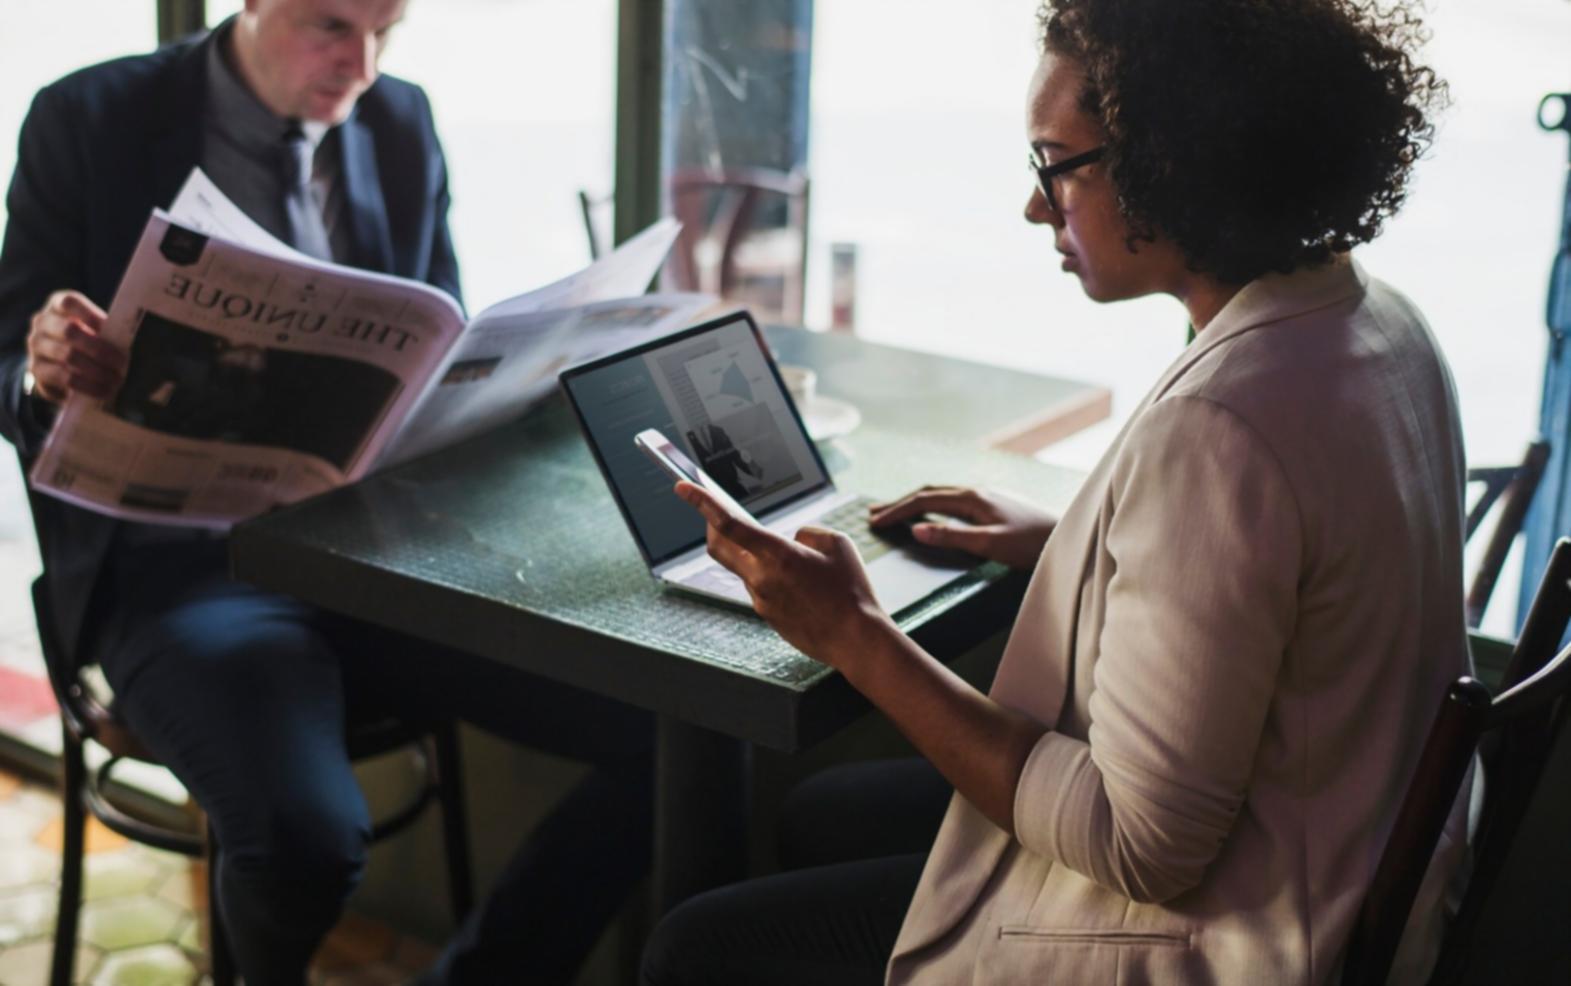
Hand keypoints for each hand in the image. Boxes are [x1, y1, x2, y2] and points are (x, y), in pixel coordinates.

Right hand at [26, 290, 122, 402]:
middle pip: (69, 331)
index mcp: (58, 305)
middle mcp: (42, 322)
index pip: (69, 302)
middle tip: (122, 363)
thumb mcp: (95, 330)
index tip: (110, 329)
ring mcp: (36, 345)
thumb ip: (107, 330)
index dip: (90, 314)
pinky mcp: (36, 369)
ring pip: (67, 356)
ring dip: (97, 370)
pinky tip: (104, 391)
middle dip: (99, 349)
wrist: (61, 366)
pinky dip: (88, 385)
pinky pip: (64, 378)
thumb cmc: (87, 340)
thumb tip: (131, 340)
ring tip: (117, 380)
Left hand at [675, 480, 897, 672]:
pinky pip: (760, 588)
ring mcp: (761, 600)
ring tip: (790, 557)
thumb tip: (791, 540)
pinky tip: (798, 583)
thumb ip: (808, 533)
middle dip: (712, 525)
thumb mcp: (837, 544)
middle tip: (715, 511)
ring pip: (744, 568)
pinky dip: (770, 577)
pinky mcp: (767, 617)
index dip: (702, 502)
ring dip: (754, 555)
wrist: (855, 640)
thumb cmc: (851, 591)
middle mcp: (761, 579)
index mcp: (778, 555)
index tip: (682, 486)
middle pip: (718, 547)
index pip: (729, 524)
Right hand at [869, 485, 1057, 569]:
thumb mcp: (990, 544)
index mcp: (972, 498)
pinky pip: (953, 500)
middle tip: (873, 513)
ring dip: (915, 502)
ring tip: (896, 511)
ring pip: (941, 494)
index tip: (873, 522)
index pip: (923, 500)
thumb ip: (952, 537)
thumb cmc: (1032, 544)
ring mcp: (986, 495)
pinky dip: (933, 505)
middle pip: (928, 492)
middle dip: (899, 503)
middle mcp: (976, 491)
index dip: (896, 511)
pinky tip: (934, 513)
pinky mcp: (994, 504)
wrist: (1068, 537)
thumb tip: (917, 529)